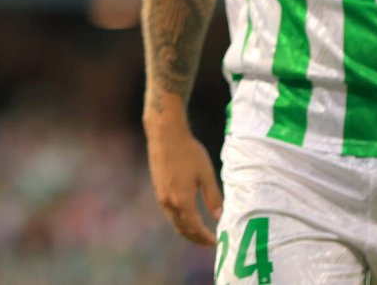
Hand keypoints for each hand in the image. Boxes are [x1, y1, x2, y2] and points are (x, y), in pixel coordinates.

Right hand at [146, 128, 222, 244]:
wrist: (165, 135)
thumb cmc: (188, 152)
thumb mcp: (205, 174)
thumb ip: (213, 197)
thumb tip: (219, 216)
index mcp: (182, 200)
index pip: (195, 228)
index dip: (205, 238)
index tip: (216, 242)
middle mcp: (169, 202)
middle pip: (182, 229)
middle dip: (196, 238)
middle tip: (208, 242)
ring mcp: (161, 196)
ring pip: (174, 222)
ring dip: (187, 230)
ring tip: (200, 232)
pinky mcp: (158, 189)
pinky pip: (169, 213)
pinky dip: (179, 220)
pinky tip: (187, 215)